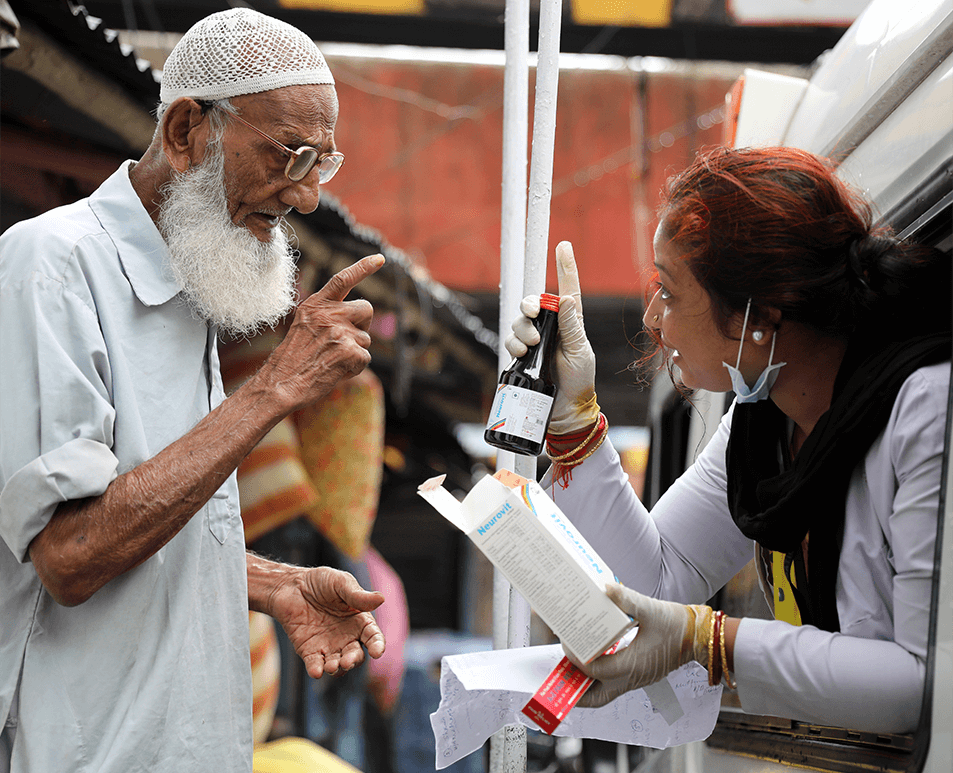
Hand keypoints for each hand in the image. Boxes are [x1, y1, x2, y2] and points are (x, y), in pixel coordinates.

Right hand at [265, 254, 384, 411]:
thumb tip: (356, 320)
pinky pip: (365, 358)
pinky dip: (354, 368)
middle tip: (345, 342)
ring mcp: (340, 331)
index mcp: (315, 305)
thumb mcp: (304, 326)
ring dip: (355, 352)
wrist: (280, 383)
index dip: (363, 267)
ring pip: (366, 338)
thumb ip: (327, 316)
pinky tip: (335, 371)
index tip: (380, 259)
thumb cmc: (292, 360)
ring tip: (330, 360)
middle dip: (362, 325)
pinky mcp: (349, 351)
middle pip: (366, 309)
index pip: (342, 279)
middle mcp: (329, 314)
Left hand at [269, 565, 385, 678]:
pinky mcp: (308, 651)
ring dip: (336, 668)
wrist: (290, 585)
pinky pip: (315, 665)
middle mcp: (347, 637)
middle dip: (353, 660)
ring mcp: (328, 646)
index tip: (376, 652)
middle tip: (347, 661)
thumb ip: (358, 595)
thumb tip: (381, 599)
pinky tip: (316, 671)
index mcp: (359, 621)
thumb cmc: (320, 581)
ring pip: (337, 664)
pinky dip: (316, 670)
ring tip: (331, 666)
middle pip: (355, 655)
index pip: (373, 637)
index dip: (377, 645)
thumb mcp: (340, 583)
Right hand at [504, 242, 597, 433]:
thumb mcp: (580, 352)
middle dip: (529, 305)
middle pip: (534, 304)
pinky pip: (510, 340)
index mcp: (571, 323)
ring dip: (522, 329)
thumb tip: (566, 299)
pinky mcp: (523, 357)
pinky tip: (522, 353)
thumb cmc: (579, 380)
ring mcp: (535, 342)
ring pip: (519, 322)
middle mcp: (551, 328)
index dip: (566, 267)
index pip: (568, 290)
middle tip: (533, 314)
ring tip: (531, 345)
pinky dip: (513, 344)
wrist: (566, 410)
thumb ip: (572, 326)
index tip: (563, 245)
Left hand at [569, 584, 710, 707]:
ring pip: (602, 695)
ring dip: (583, 686)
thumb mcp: (650, 608)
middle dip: (573, 689)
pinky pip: (611, 685)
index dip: (575, 656)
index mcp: (632, 665)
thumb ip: (627, 599)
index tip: (566, 640)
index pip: (594, 669)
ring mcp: (634, 680)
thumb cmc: (676, 624)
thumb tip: (605, 588)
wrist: (699, 637)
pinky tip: (590, 659)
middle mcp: (631, 679)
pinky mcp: (637, 676)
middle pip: (595, 697)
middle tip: (558, 673)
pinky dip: (596, 678)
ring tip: (568, 668)